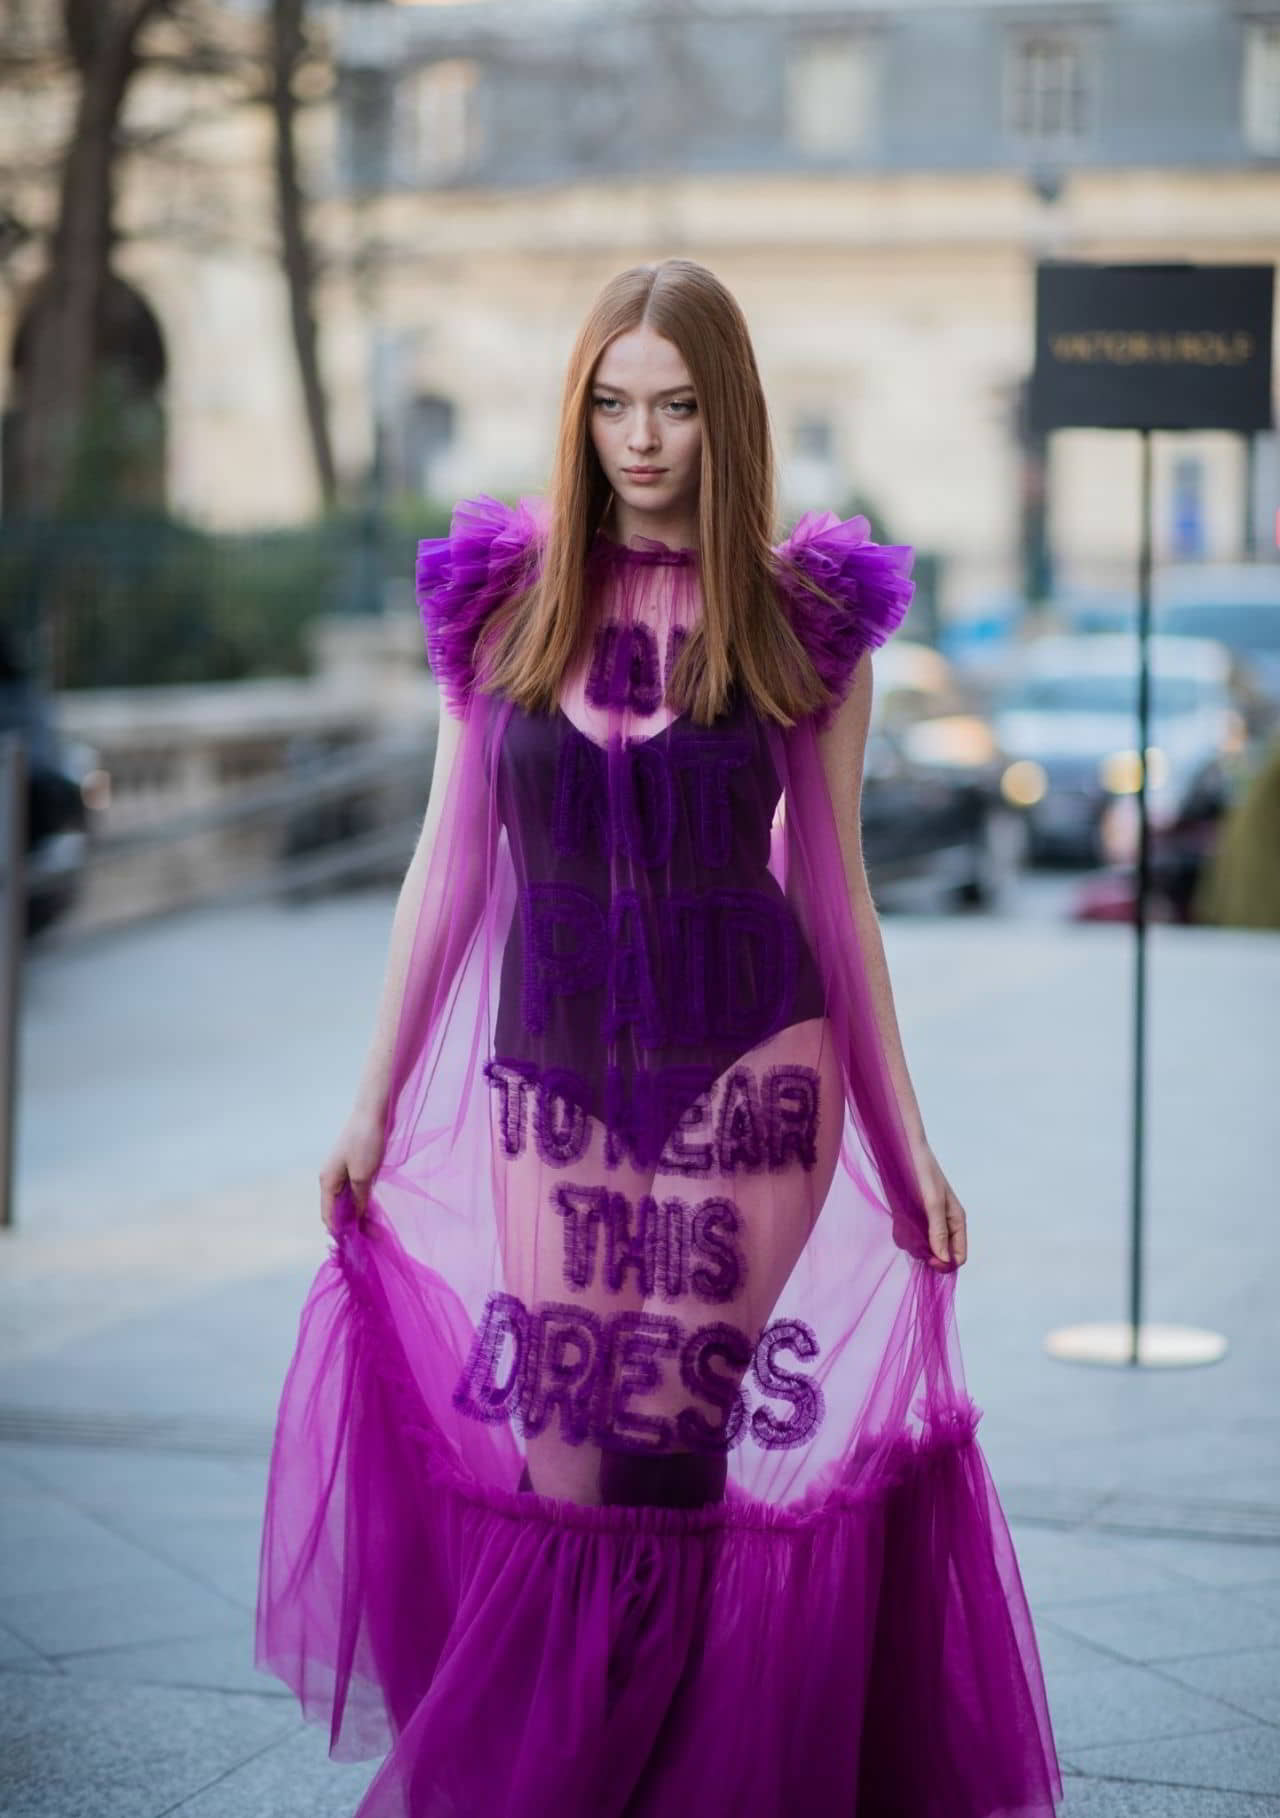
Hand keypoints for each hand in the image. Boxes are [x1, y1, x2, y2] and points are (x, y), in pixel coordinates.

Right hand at [319, 1103, 385, 1236]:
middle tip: (370, 1238)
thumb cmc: (366, 1142)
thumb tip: (355, 1219)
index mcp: (327, 1181)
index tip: (354, 1246)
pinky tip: (373, 1211)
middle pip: (337, 1210)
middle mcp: (331, 1179)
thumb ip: (358, 1199)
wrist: (374, 1112)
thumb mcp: (363, 1175)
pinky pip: (355, 1192)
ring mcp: (343, 1172)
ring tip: (373, 1229)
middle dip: (350, 1225)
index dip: (339, 1231)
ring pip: (347, 1201)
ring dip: (358, 1215)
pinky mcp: (355, 1167)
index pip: (328, 1215)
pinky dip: (362, 1202)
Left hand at [910, 1140, 968, 1270]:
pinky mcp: (911, 1218)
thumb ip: (938, 1231)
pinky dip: (903, 1234)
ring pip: (922, 1248)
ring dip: (913, 1243)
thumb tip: (944, 1259)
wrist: (901, 1150)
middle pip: (939, 1254)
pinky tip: (899, 1221)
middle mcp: (943, 1224)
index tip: (929, 1260)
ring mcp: (927, 1222)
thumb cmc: (922, 1171)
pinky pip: (908, 1237)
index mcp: (956, 1220)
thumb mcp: (933, 1201)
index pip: (959, 1255)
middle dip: (927, 1253)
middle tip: (913, 1240)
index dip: (946, 1263)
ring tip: (905, 1224)